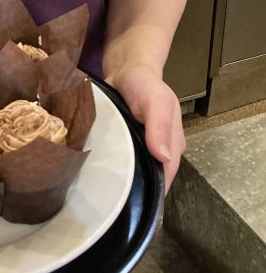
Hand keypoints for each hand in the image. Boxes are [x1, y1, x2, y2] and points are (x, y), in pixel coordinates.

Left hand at [105, 62, 184, 192]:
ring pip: (135, 172)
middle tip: (110, 198)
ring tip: (101, 189)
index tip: (130, 203)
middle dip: (134, 190)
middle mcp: (159, 151)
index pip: (165, 176)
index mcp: (173, 145)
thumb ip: (160, 126)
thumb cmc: (145, 84)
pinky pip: (121, 161)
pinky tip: (99, 173)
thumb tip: (163, 157)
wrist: (125, 69)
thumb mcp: (156, 100)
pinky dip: (112, 166)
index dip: (152, 191)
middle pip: (150, 179)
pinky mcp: (125, 144)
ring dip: (121, 179)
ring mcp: (141, 148)